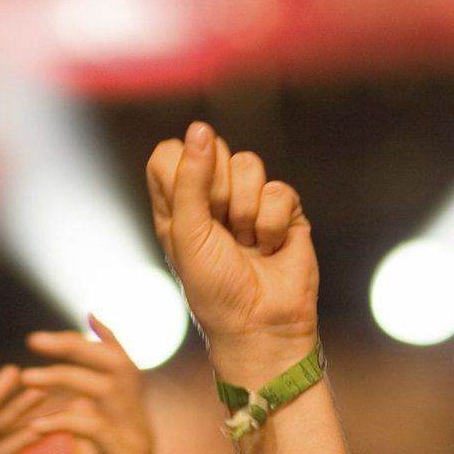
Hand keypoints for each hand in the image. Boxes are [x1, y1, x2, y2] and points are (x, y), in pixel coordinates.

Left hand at [21, 316, 178, 453]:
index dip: (106, 338)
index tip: (86, 313)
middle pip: (116, 364)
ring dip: (62, 378)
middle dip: (75, 346)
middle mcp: (137, 426)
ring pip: (105, 388)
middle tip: (34, 340)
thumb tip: (72, 406)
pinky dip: (63, 421)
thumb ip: (88, 436)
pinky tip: (36, 428)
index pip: (123, 366)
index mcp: (128, 423)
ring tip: (27, 379)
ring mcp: (134, 444)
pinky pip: (95, 428)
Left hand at [146, 123, 317, 381]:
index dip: (182, 169)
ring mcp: (249, 201)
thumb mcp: (188, 234)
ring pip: (249, 163)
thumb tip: (200, 127)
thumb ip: (190, 180)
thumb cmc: (213, 288)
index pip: (169, 153)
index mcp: (176, 204)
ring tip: (246, 243)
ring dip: (245, 210)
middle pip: (212, 149)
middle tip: (220, 228)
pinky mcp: (285, 210)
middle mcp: (211, 198)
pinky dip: (272, 224)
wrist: (260, 326)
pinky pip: (279, 190)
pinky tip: (270, 248)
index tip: (190, 205)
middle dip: (216, 189)